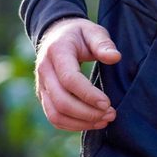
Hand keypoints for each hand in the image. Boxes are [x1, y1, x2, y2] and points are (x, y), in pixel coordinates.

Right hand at [35, 17, 118, 132]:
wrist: (55, 35)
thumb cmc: (79, 34)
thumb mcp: (93, 31)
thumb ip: (103, 43)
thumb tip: (115, 58)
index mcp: (56, 52)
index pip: (69, 79)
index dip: (88, 95)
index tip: (107, 103)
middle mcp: (44, 70)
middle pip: (61, 101)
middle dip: (87, 113)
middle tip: (111, 114)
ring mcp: (41, 85)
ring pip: (55, 114)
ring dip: (81, 123)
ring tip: (104, 121)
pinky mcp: (43, 96)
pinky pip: (54, 118)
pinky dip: (72, 125)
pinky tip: (92, 123)